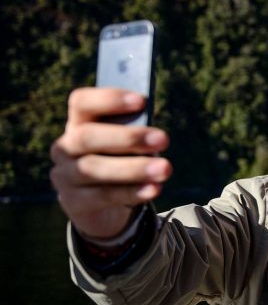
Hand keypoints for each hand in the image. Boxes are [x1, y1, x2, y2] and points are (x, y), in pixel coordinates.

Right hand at [50, 87, 171, 239]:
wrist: (100, 206)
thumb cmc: (119, 162)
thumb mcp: (125, 146)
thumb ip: (133, 136)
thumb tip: (154, 138)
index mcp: (78, 123)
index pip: (81, 102)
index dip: (108, 99)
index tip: (141, 101)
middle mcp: (65, 147)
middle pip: (87, 136)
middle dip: (127, 137)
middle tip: (163, 139)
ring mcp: (65, 176)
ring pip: (94, 169)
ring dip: (133, 168)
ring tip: (165, 169)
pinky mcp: (73, 203)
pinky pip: (103, 196)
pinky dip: (132, 192)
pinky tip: (154, 188)